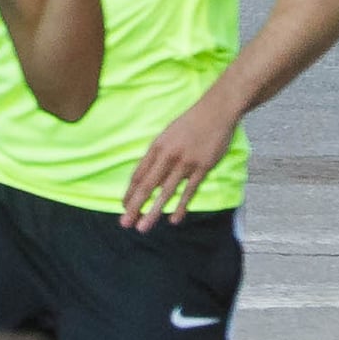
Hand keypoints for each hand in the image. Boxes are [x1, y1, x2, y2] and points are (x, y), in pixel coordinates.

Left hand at [116, 82, 247, 225]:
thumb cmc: (190, 123)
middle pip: (147, 186)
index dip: (130, 193)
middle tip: (125, 223)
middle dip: (134, 206)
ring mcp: (185, 163)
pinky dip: (180, 206)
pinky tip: (173, 219)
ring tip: (143, 227)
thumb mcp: (167, 135)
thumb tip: (147, 174)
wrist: (215, 112)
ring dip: (153, 212)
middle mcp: (167, 156)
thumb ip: (157, 154)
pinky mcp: (202, 168)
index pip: (138, 175)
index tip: (124, 207)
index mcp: (156, 147)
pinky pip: (189, 191)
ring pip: (165, 192)